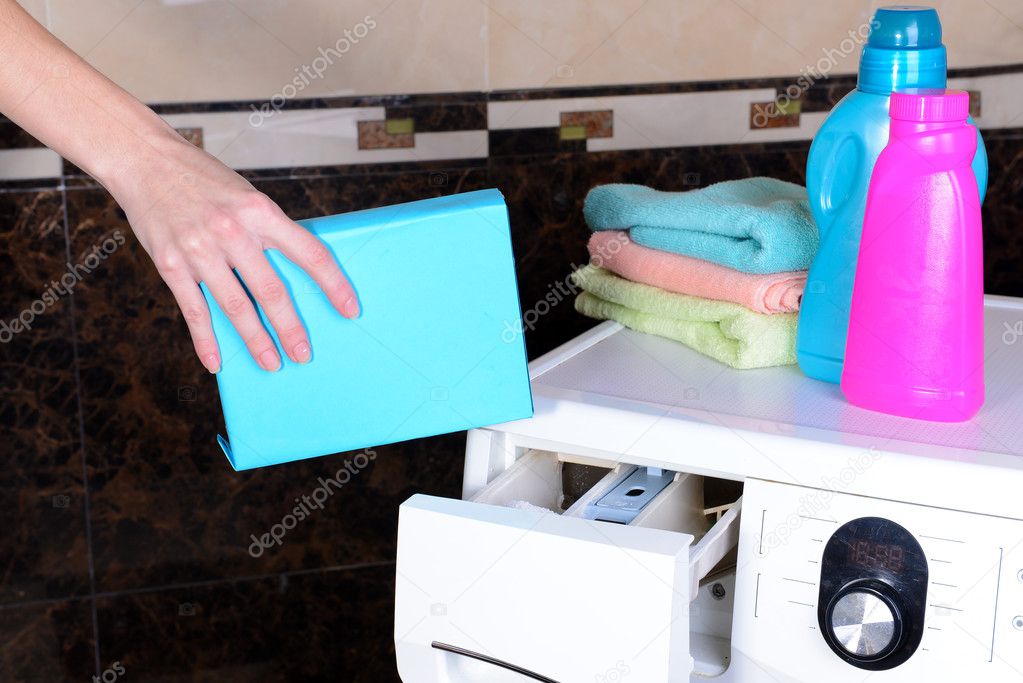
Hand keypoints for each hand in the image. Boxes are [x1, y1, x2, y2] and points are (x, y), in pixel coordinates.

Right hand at [115, 131, 358, 372]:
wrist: (145, 159)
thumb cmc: (203, 179)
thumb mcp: (247, 196)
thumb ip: (268, 231)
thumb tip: (293, 274)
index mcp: (260, 211)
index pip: (310, 253)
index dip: (334, 285)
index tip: (350, 309)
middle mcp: (232, 231)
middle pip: (271, 290)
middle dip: (291, 328)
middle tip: (304, 354)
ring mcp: (199, 249)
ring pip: (236, 307)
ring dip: (256, 340)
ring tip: (271, 363)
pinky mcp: (170, 264)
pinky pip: (194, 310)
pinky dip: (206, 340)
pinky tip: (217, 362)